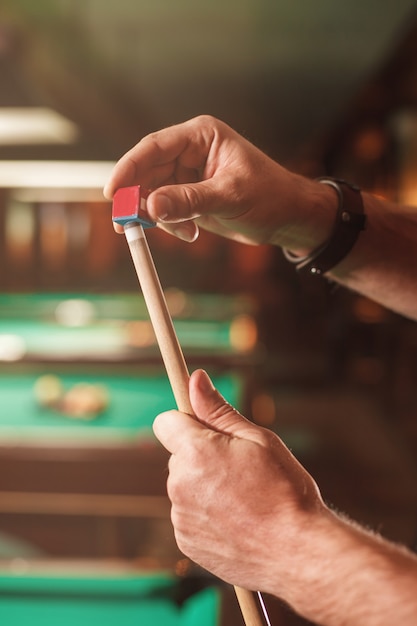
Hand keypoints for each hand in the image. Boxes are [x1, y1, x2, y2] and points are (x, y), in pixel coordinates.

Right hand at [104, 115, 329, 248]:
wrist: (288, 218)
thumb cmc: (270, 196)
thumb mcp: (229, 197)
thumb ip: (189, 201)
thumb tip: (151, 207)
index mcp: (201, 136)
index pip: (153, 147)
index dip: (128, 168)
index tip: (113, 193)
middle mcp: (190, 151)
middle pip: (147, 171)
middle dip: (139, 198)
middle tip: (130, 225)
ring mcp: (189, 175)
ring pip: (153, 194)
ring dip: (158, 216)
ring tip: (184, 233)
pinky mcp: (190, 197)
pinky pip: (165, 210)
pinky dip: (170, 225)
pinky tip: (191, 234)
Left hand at [153, 369, 324, 594]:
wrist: (299, 552)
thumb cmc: (285, 491)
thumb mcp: (258, 439)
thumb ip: (218, 410)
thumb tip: (195, 379)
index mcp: (195, 453)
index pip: (166, 422)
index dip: (187, 421)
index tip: (207, 428)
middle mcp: (179, 484)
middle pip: (178, 456)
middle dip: (201, 456)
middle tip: (240, 468)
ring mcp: (181, 517)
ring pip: (185, 487)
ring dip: (204, 487)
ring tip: (243, 499)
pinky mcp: (187, 543)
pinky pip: (189, 516)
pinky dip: (207, 515)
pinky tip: (237, 521)